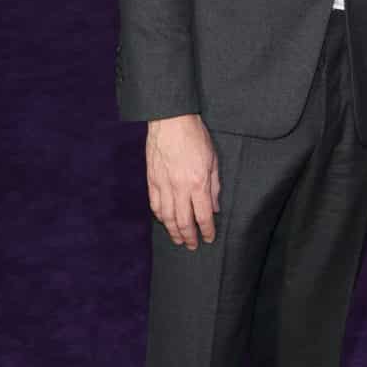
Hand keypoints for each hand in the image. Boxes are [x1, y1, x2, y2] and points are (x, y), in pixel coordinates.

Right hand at [146, 114, 220, 248]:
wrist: (171, 120)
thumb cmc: (195, 136)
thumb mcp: (213, 159)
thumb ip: (214, 186)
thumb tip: (215, 207)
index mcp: (198, 183)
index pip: (203, 216)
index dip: (206, 231)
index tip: (209, 238)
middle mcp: (180, 188)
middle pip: (183, 222)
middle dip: (189, 237)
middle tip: (192, 246)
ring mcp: (163, 185)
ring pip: (166, 218)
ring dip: (173, 232)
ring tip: (178, 239)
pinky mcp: (152, 180)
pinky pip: (155, 205)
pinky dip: (159, 217)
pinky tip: (164, 222)